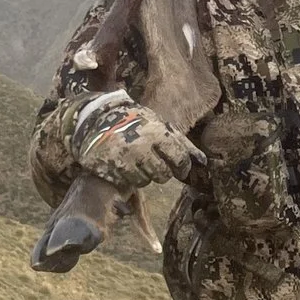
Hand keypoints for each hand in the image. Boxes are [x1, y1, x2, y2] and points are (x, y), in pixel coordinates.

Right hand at [70, 89, 199, 189]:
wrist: (95, 117)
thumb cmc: (133, 120)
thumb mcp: (157, 124)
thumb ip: (180, 142)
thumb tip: (203, 161)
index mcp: (155, 133)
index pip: (179, 158)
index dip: (182, 167)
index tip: (179, 169)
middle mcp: (140, 147)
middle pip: (162, 175)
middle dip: (161, 172)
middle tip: (154, 164)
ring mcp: (122, 159)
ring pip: (143, 181)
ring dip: (143, 175)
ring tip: (136, 162)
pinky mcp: (107, 168)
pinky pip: (124, 182)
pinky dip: (126, 177)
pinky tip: (123, 165)